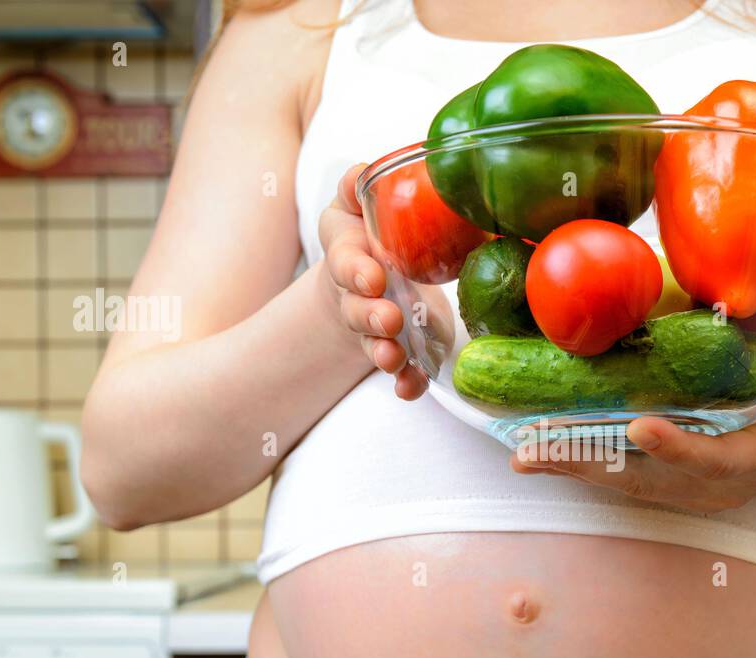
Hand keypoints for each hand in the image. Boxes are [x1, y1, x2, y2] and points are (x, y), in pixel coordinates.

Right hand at [320, 163, 429, 398]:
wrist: (370, 279)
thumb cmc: (369, 237)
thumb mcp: (358, 208)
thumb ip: (357, 190)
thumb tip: (360, 172)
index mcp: (347, 252)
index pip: (343, 257)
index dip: (355, 269)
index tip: (375, 277)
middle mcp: (355, 293)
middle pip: (356, 307)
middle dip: (370, 314)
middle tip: (389, 319)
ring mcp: (374, 325)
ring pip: (374, 341)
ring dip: (384, 351)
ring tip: (394, 357)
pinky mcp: (398, 349)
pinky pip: (400, 370)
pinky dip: (406, 382)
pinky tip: (412, 387)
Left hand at [511, 287, 755, 511]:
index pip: (720, 460)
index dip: (680, 449)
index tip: (640, 427)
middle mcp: (719, 484)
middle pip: (652, 481)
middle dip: (596, 466)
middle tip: (540, 448)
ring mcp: (690, 488)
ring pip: (626, 483)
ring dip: (574, 467)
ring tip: (523, 451)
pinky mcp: (669, 480)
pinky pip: (620, 475)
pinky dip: (579, 462)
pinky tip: (535, 447)